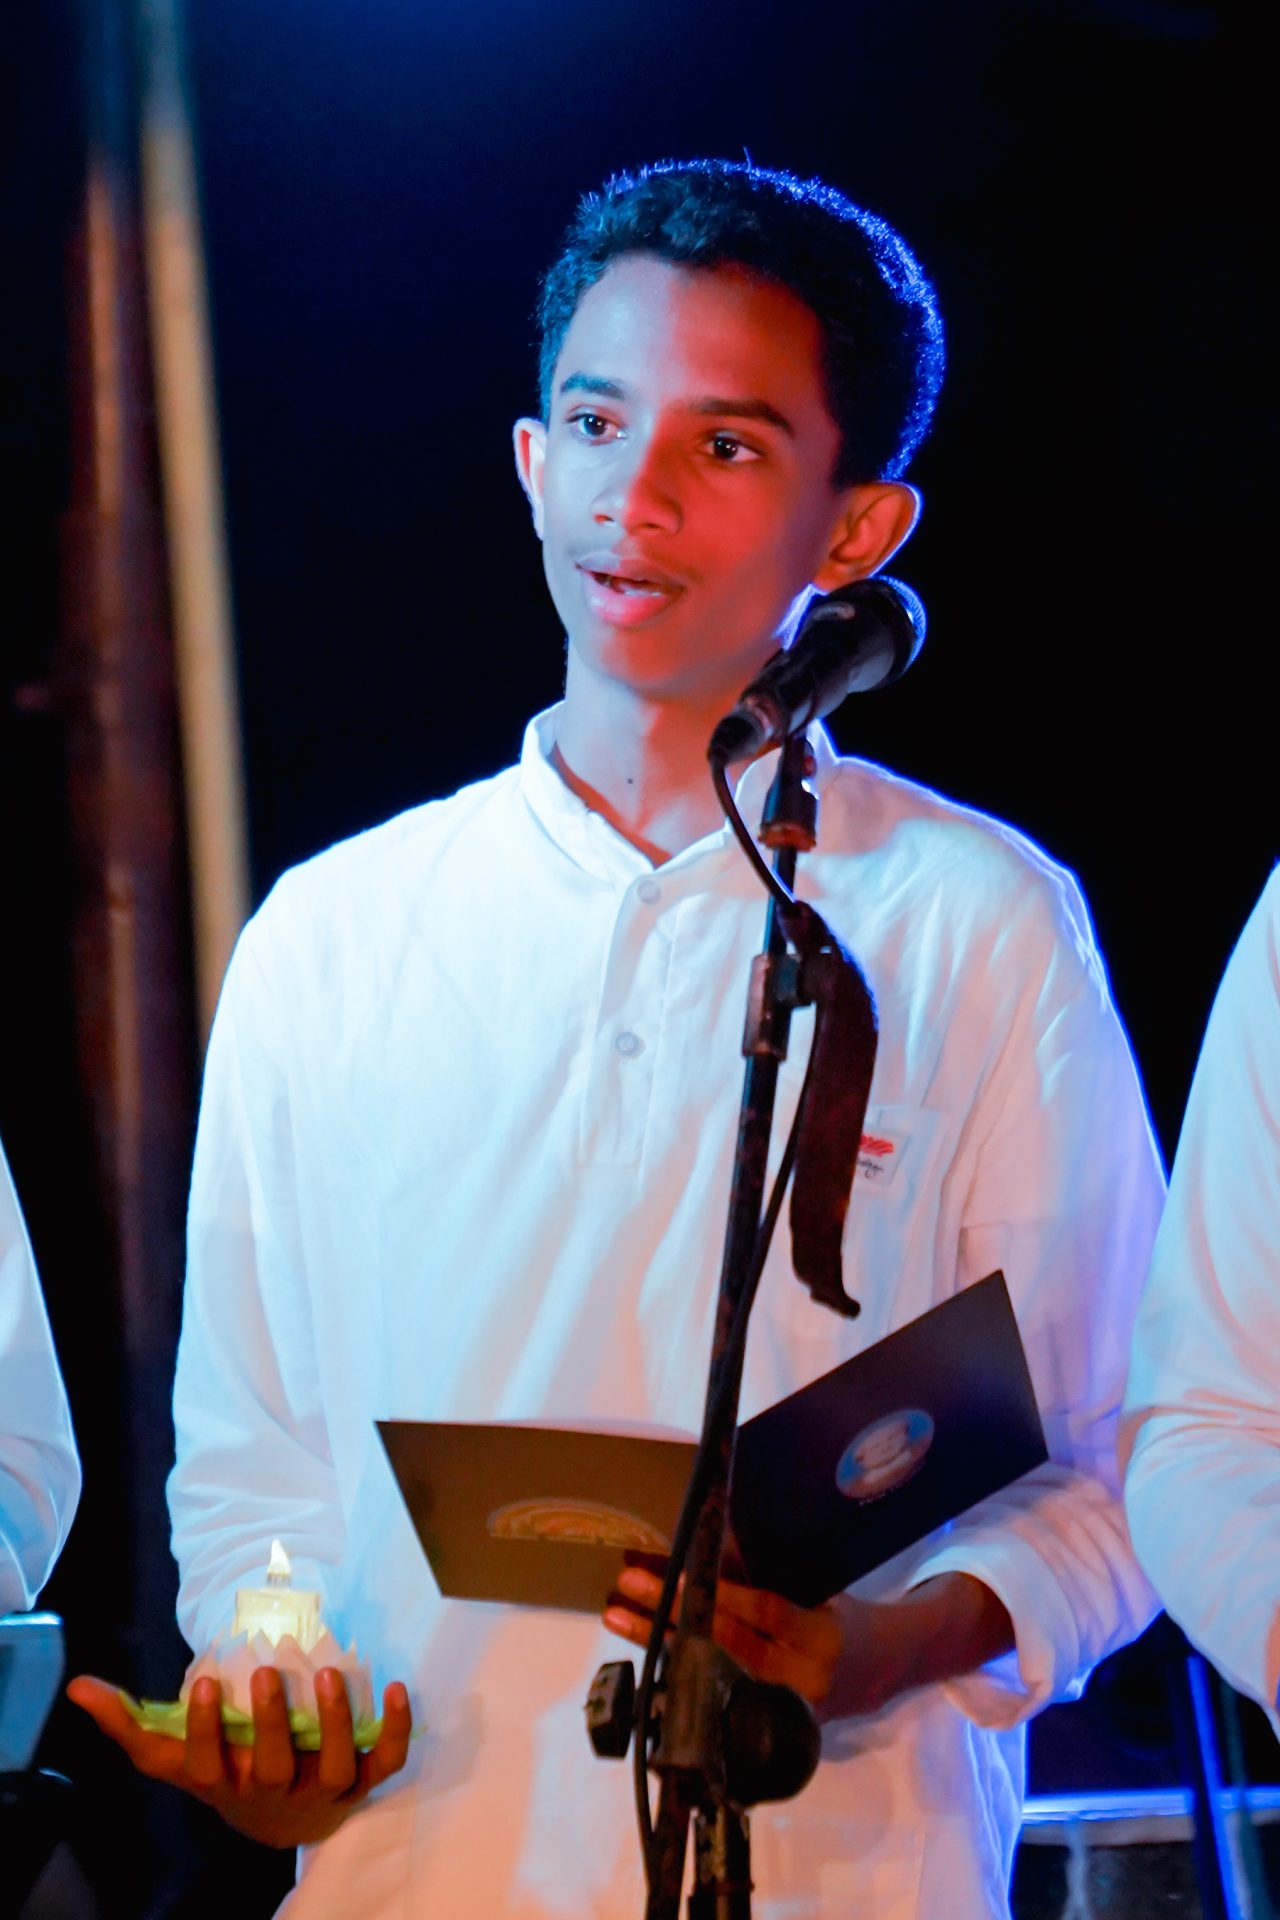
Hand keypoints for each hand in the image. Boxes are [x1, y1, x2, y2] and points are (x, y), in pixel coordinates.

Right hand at [67, 1665, 412, 1847]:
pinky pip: (386, 1762)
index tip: (203, 1686)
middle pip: (274, 1767)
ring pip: (334, 1766)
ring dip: (334, 1722)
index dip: (206, 1731)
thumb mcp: (175, 1755)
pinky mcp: (364, 1782)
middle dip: (270, 1723)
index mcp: (226, 1784)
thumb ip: (129, 1721)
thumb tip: (79, 1686)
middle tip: (263, 1672)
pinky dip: (396, 1730)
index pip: (209, 1767)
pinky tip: (396, 1688)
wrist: (280, 1821)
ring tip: (327, 1676)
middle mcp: (276, 1792)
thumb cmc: (224, 1772)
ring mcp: (324, 1790)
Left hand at [604, 1567, 1012, 1718]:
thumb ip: (770, 1573)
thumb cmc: (845, 1615)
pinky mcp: (764, 1725)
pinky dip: (676, 1667)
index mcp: (821, 1636)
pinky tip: (643, 1649)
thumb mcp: (818, 1587)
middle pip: (726, 1646)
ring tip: (618, 1615)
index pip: (766, 1612)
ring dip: (659, 1641)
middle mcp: (800, 1678)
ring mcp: (780, 1709)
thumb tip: (715, 1536)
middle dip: (672, 1615)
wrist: (880, 1670)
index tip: (679, 1572)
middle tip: (629, 1585)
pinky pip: (713, 1693)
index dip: (722, 1593)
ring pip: (709, 1672)